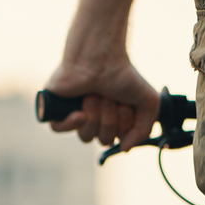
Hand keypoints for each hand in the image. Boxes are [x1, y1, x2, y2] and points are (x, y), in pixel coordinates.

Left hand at [43, 55, 158, 150]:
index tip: (125, 105)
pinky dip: (70, 123)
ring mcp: (73, 112)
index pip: (115, 139)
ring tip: (94, 94)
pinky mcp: (56, 106)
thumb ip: (144, 130)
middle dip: (109, 119)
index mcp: (111, 118)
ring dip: (94, 115)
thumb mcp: (148, 102)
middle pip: (101, 139)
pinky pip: (58, 128)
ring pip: (84, 135)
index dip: (122, 127)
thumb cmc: (123, 74)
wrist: (101, 56)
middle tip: (109, 97)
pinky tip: (78, 112)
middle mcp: (93, 117)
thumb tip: (124, 148)